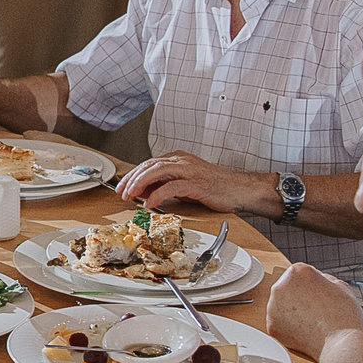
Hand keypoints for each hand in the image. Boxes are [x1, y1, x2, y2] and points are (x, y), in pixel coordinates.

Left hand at [118, 150, 272, 216]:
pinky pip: (172, 187)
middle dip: (132, 179)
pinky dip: (158, 194)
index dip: (132, 175)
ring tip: (130, 196)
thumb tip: (144, 193)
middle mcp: (182, 161)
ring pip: (157, 171)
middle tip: (121, 193)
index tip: (122, 187)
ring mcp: (189, 171)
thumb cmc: (215, 188)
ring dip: (140, 184)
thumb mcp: (185, 184)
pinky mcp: (197, 183)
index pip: (149, 163)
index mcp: (179, 159)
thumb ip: (166, 185)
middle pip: (149, 165)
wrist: (240, 189)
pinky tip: (149, 203)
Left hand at [266, 263, 362, 358]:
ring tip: (312, 321)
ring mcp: (272, 307)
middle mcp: (280, 286)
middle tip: (316, 310)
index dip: (311, 287)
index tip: (320, 296)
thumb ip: (322, 278)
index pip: (298, 275)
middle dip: (298, 298)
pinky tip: (305, 331)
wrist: (343, 343)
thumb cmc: (344, 315)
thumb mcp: (339, 285)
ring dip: (291, 313)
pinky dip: (289, 328)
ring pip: (281, 307)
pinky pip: (279, 325)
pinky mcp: (271, 327)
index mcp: (297, 272)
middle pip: (287, 289)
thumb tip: (313, 282)